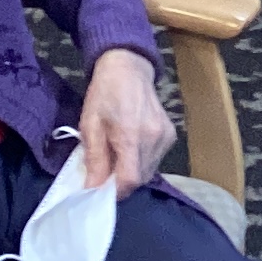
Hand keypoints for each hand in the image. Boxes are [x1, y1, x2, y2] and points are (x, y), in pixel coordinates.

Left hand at [77, 47, 173, 193]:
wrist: (128, 69)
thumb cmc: (104, 94)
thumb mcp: (90, 125)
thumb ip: (94, 160)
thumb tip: (92, 190)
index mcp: (131, 135)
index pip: (129, 180)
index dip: (114, 191)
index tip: (99, 191)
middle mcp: (153, 138)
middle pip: (140, 179)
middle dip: (120, 183)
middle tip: (104, 173)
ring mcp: (165, 137)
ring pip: (149, 171)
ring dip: (131, 173)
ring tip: (117, 157)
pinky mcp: (171, 135)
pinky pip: (156, 160)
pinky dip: (142, 162)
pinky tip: (131, 148)